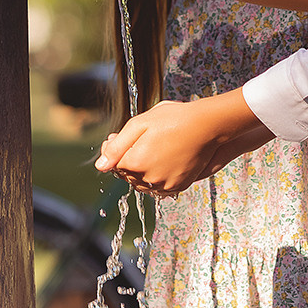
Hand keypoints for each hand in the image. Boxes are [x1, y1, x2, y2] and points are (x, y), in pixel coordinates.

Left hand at [96, 92, 270, 195]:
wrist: (206, 125)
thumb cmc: (172, 119)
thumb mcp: (139, 124)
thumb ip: (117, 146)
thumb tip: (100, 166)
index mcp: (135, 162)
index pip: (115, 165)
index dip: (117, 152)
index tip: (123, 138)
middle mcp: (148, 178)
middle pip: (128, 176)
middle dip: (129, 161)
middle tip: (140, 141)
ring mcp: (165, 185)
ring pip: (143, 184)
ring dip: (142, 171)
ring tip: (152, 151)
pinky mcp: (178, 186)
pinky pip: (160, 188)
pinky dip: (157, 178)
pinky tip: (163, 162)